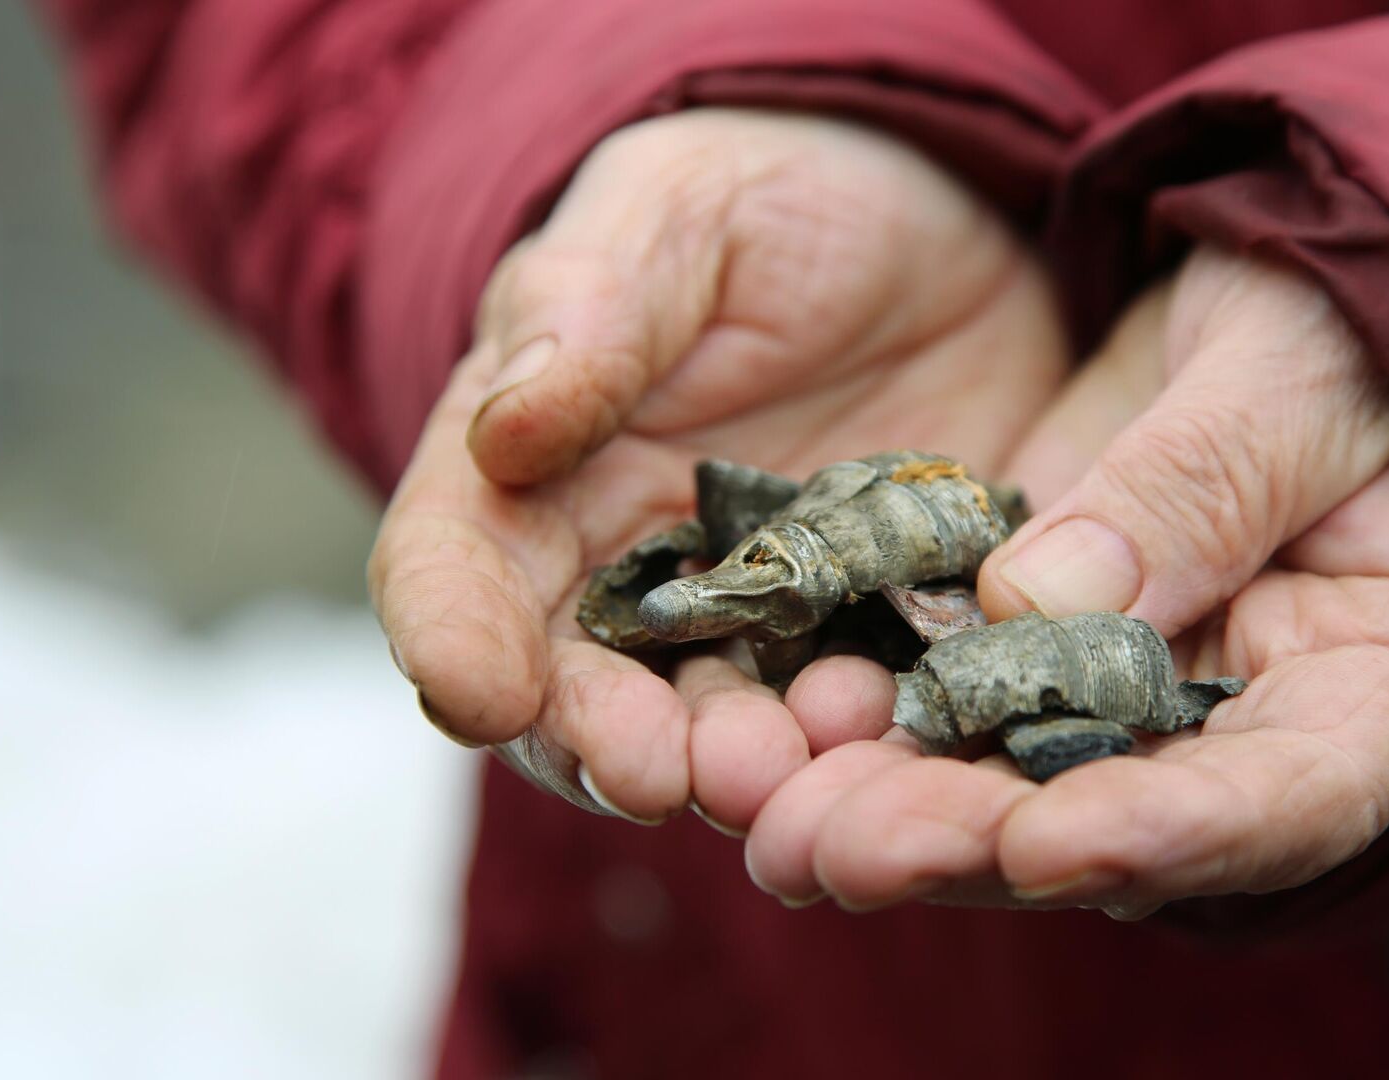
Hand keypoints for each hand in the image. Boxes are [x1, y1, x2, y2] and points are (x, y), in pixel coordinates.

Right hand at [369, 109, 1068, 825]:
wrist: (938, 226)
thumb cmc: (765, 202)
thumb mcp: (670, 214)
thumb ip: (583, 310)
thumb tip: (504, 429)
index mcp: (530, 474)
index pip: (454, 566)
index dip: (450, 634)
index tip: (476, 691)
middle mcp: (622, 576)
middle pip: (573, 692)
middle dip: (603, 742)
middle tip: (654, 773)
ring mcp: (751, 624)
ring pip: (711, 731)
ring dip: (733, 767)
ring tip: (781, 768)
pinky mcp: (866, 641)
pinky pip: (851, 715)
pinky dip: (860, 746)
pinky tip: (888, 735)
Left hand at [748, 247, 1388, 913]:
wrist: (1264, 287)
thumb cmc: (1333, 307)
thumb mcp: (1292, 360)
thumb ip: (1199, 482)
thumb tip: (1041, 607)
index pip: (1301, 793)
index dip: (1176, 833)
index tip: (1043, 845)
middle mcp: (1255, 721)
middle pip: (1124, 822)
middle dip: (980, 844)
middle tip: (847, 851)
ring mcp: (1132, 696)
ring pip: (1018, 789)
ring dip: (899, 811)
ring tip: (782, 825)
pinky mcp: (1028, 649)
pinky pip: (947, 705)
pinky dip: (866, 729)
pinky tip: (769, 738)